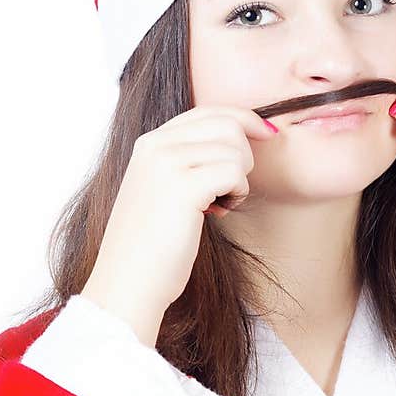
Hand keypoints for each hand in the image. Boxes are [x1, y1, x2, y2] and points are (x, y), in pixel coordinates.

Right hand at [82, 105, 276, 336]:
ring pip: (235, 147)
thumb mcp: (163, 193)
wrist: (129, 283)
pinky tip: (218, 212)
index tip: (267, 134)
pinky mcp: (182, 186)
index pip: (207, 112)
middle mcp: (155, 146)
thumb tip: (236, 142)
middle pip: (227, 123)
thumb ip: (186, 164)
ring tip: (218, 205)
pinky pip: (234, 171)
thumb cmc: (151, 249)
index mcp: (149, 144)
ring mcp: (166, 163)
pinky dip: (237, 193)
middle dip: (244, 156)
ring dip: (240, 180)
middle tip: (229, 191)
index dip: (243, 119)